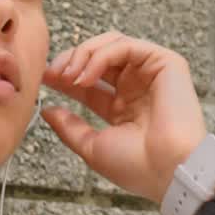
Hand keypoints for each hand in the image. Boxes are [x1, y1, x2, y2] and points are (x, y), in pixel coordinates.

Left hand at [41, 31, 207, 203]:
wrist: (170, 170)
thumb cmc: (138, 167)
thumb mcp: (93, 147)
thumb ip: (70, 128)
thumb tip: (48, 110)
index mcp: (124, 108)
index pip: (90, 82)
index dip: (65, 75)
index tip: (44, 77)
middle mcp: (138, 87)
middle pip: (99, 56)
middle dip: (71, 59)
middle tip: (52, 72)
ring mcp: (151, 74)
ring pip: (112, 44)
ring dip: (84, 54)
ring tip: (68, 75)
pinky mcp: (166, 63)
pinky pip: (126, 46)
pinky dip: (100, 56)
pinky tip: (86, 76)